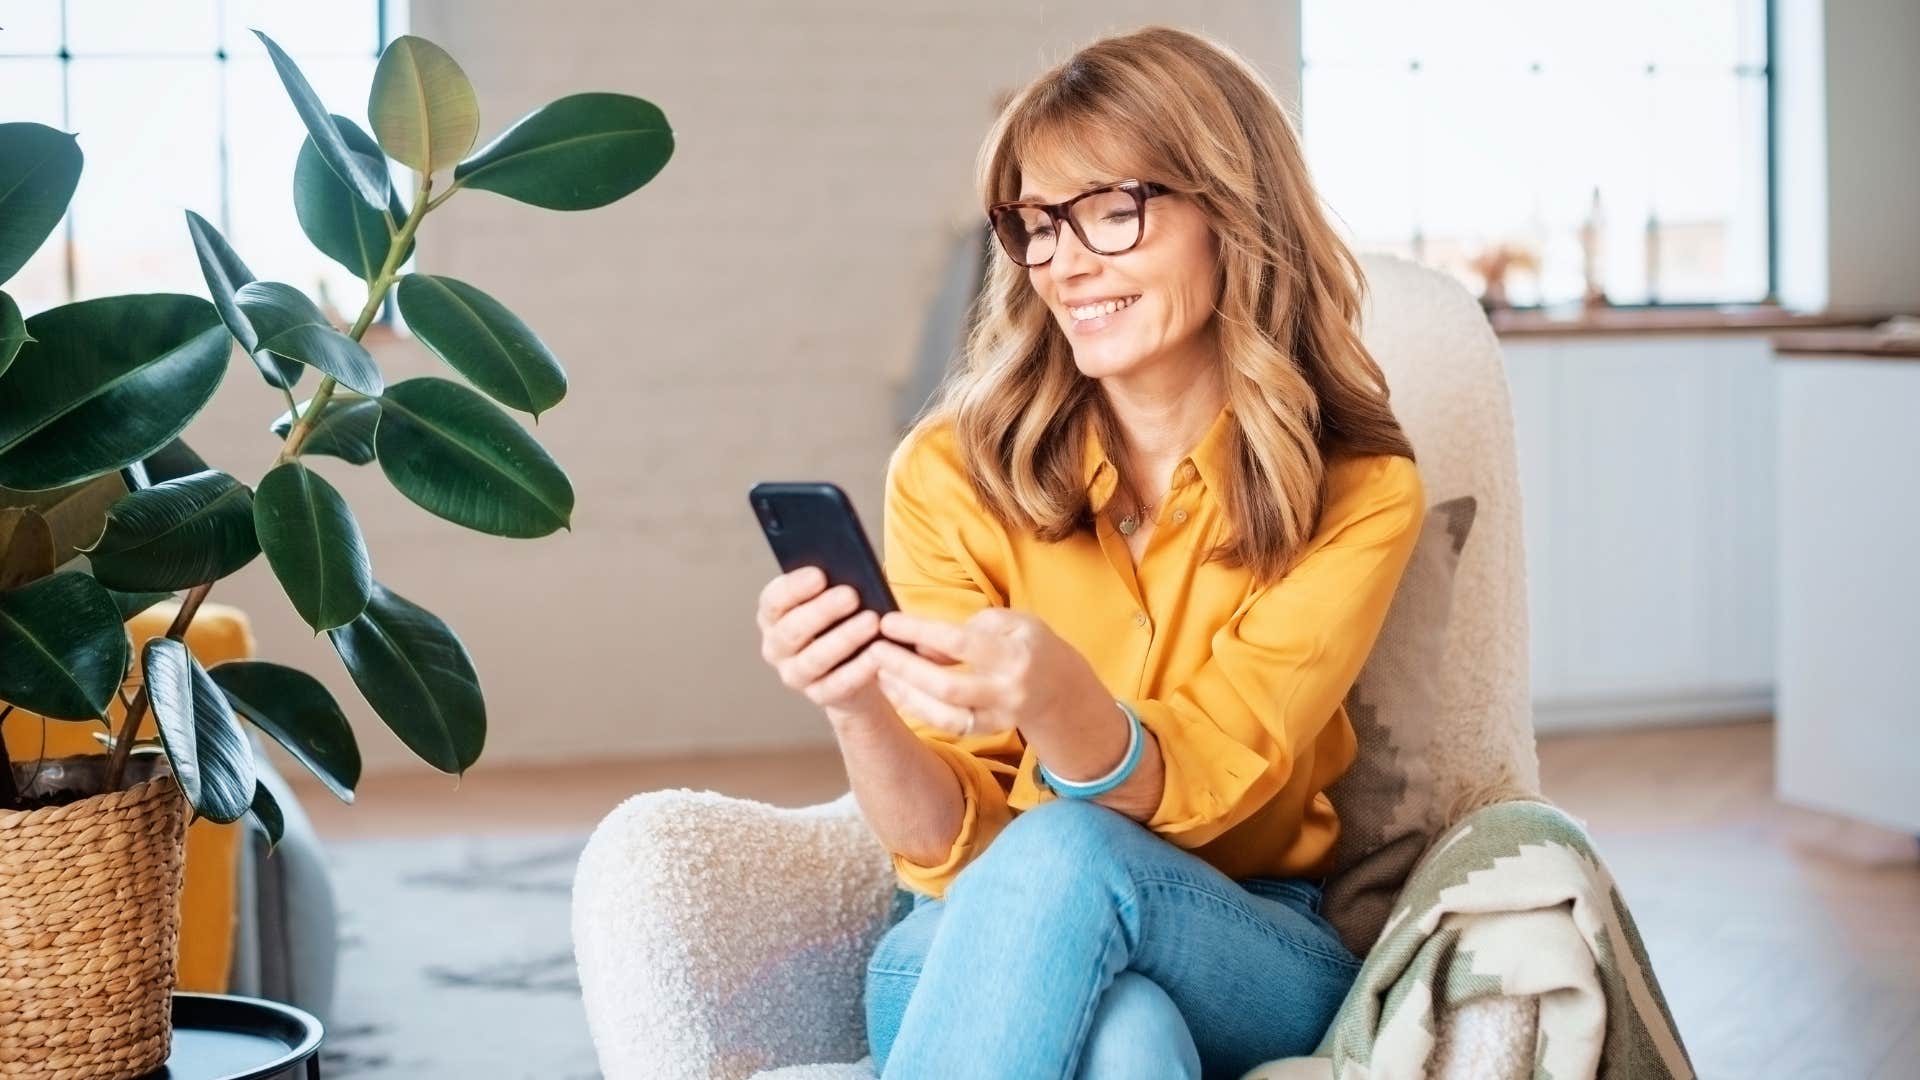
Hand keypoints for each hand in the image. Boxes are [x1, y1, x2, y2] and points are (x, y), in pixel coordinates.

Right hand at [756, 567, 886, 721]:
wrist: (855, 669)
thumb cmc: (842, 621)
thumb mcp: (834, 600)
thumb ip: (834, 585)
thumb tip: (851, 572)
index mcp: (774, 617)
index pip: (773, 600)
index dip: (794, 588)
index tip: (819, 575)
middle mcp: (776, 647)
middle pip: (792, 630)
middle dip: (822, 611)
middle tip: (851, 595)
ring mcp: (795, 674)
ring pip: (814, 658)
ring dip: (843, 638)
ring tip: (871, 621)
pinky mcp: (820, 695)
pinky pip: (838, 683)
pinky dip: (859, 668)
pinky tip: (877, 654)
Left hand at [865, 607, 1108, 737]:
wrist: (1061, 689)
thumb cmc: (1029, 644)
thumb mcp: (1010, 621)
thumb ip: (968, 628)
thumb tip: (922, 643)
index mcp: (1014, 654)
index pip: (959, 643)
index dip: (920, 632)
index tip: (888, 621)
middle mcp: (1008, 691)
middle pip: (947, 686)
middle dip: (904, 668)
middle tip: (873, 649)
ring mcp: (999, 717)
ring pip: (945, 716)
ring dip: (906, 694)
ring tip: (879, 671)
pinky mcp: (989, 732)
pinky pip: (948, 726)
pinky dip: (918, 709)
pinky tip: (896, 689)